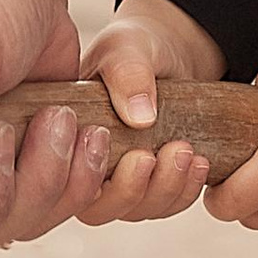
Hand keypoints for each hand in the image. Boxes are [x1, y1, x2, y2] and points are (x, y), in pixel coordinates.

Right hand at [69, 0, 224, 225]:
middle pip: (96, 209)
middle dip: (129, 190)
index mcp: (63, 136)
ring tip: (183, 151)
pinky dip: (184, 191)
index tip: (108, 141)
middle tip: (151, 154)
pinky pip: (167, 206)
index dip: (81, 177)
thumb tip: (140, 118)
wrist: (172, 50)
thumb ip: (127, 73)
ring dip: (163, 190)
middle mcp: (84, 166)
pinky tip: (199, 162)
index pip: (58, 181)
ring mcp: (120, 180)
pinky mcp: (155, 184)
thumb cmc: (136, 46)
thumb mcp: (127, 47)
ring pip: (135, 212)